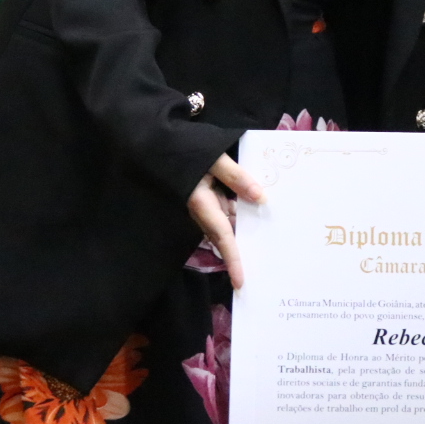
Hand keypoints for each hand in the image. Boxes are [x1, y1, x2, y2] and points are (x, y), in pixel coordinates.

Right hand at [188, 154, 263, 290]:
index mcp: (201, 204)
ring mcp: (202, 203)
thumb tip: (262, 198)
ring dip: (244, 227)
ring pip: (226, 222)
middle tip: (265, 264)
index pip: (222, 237)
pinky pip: (225, 209)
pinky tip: (256, 205)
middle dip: (242, 250)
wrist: (154, 141)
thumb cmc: (182, 148)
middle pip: (225, 235)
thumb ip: (237, 176)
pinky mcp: (204, 195)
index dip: (232, 260)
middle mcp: (201, 209)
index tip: (240, 282)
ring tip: (270, 234)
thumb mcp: (213, 157)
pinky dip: (239, 210)